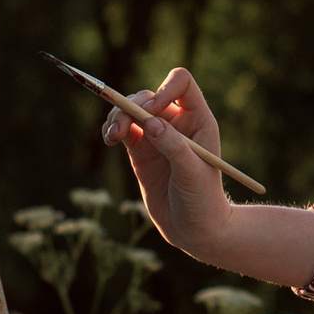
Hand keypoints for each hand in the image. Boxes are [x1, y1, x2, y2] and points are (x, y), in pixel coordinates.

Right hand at [107, 65, 236, 261]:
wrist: (194, 229)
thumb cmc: (203, 200)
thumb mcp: (192, 174)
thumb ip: (174, 147)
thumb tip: (151, 123)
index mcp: (198, 119)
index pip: (182, 84)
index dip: (164, 90)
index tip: (151, 113)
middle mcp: (176, 122)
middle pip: (147, 96)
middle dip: (130, 106)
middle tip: (120, 130)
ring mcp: (156, 135)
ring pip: (131, 110)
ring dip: (117, 116)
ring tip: (112, 137)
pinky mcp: (140, 150)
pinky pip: (122, 128)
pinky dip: (111, 128)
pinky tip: (110, 139)